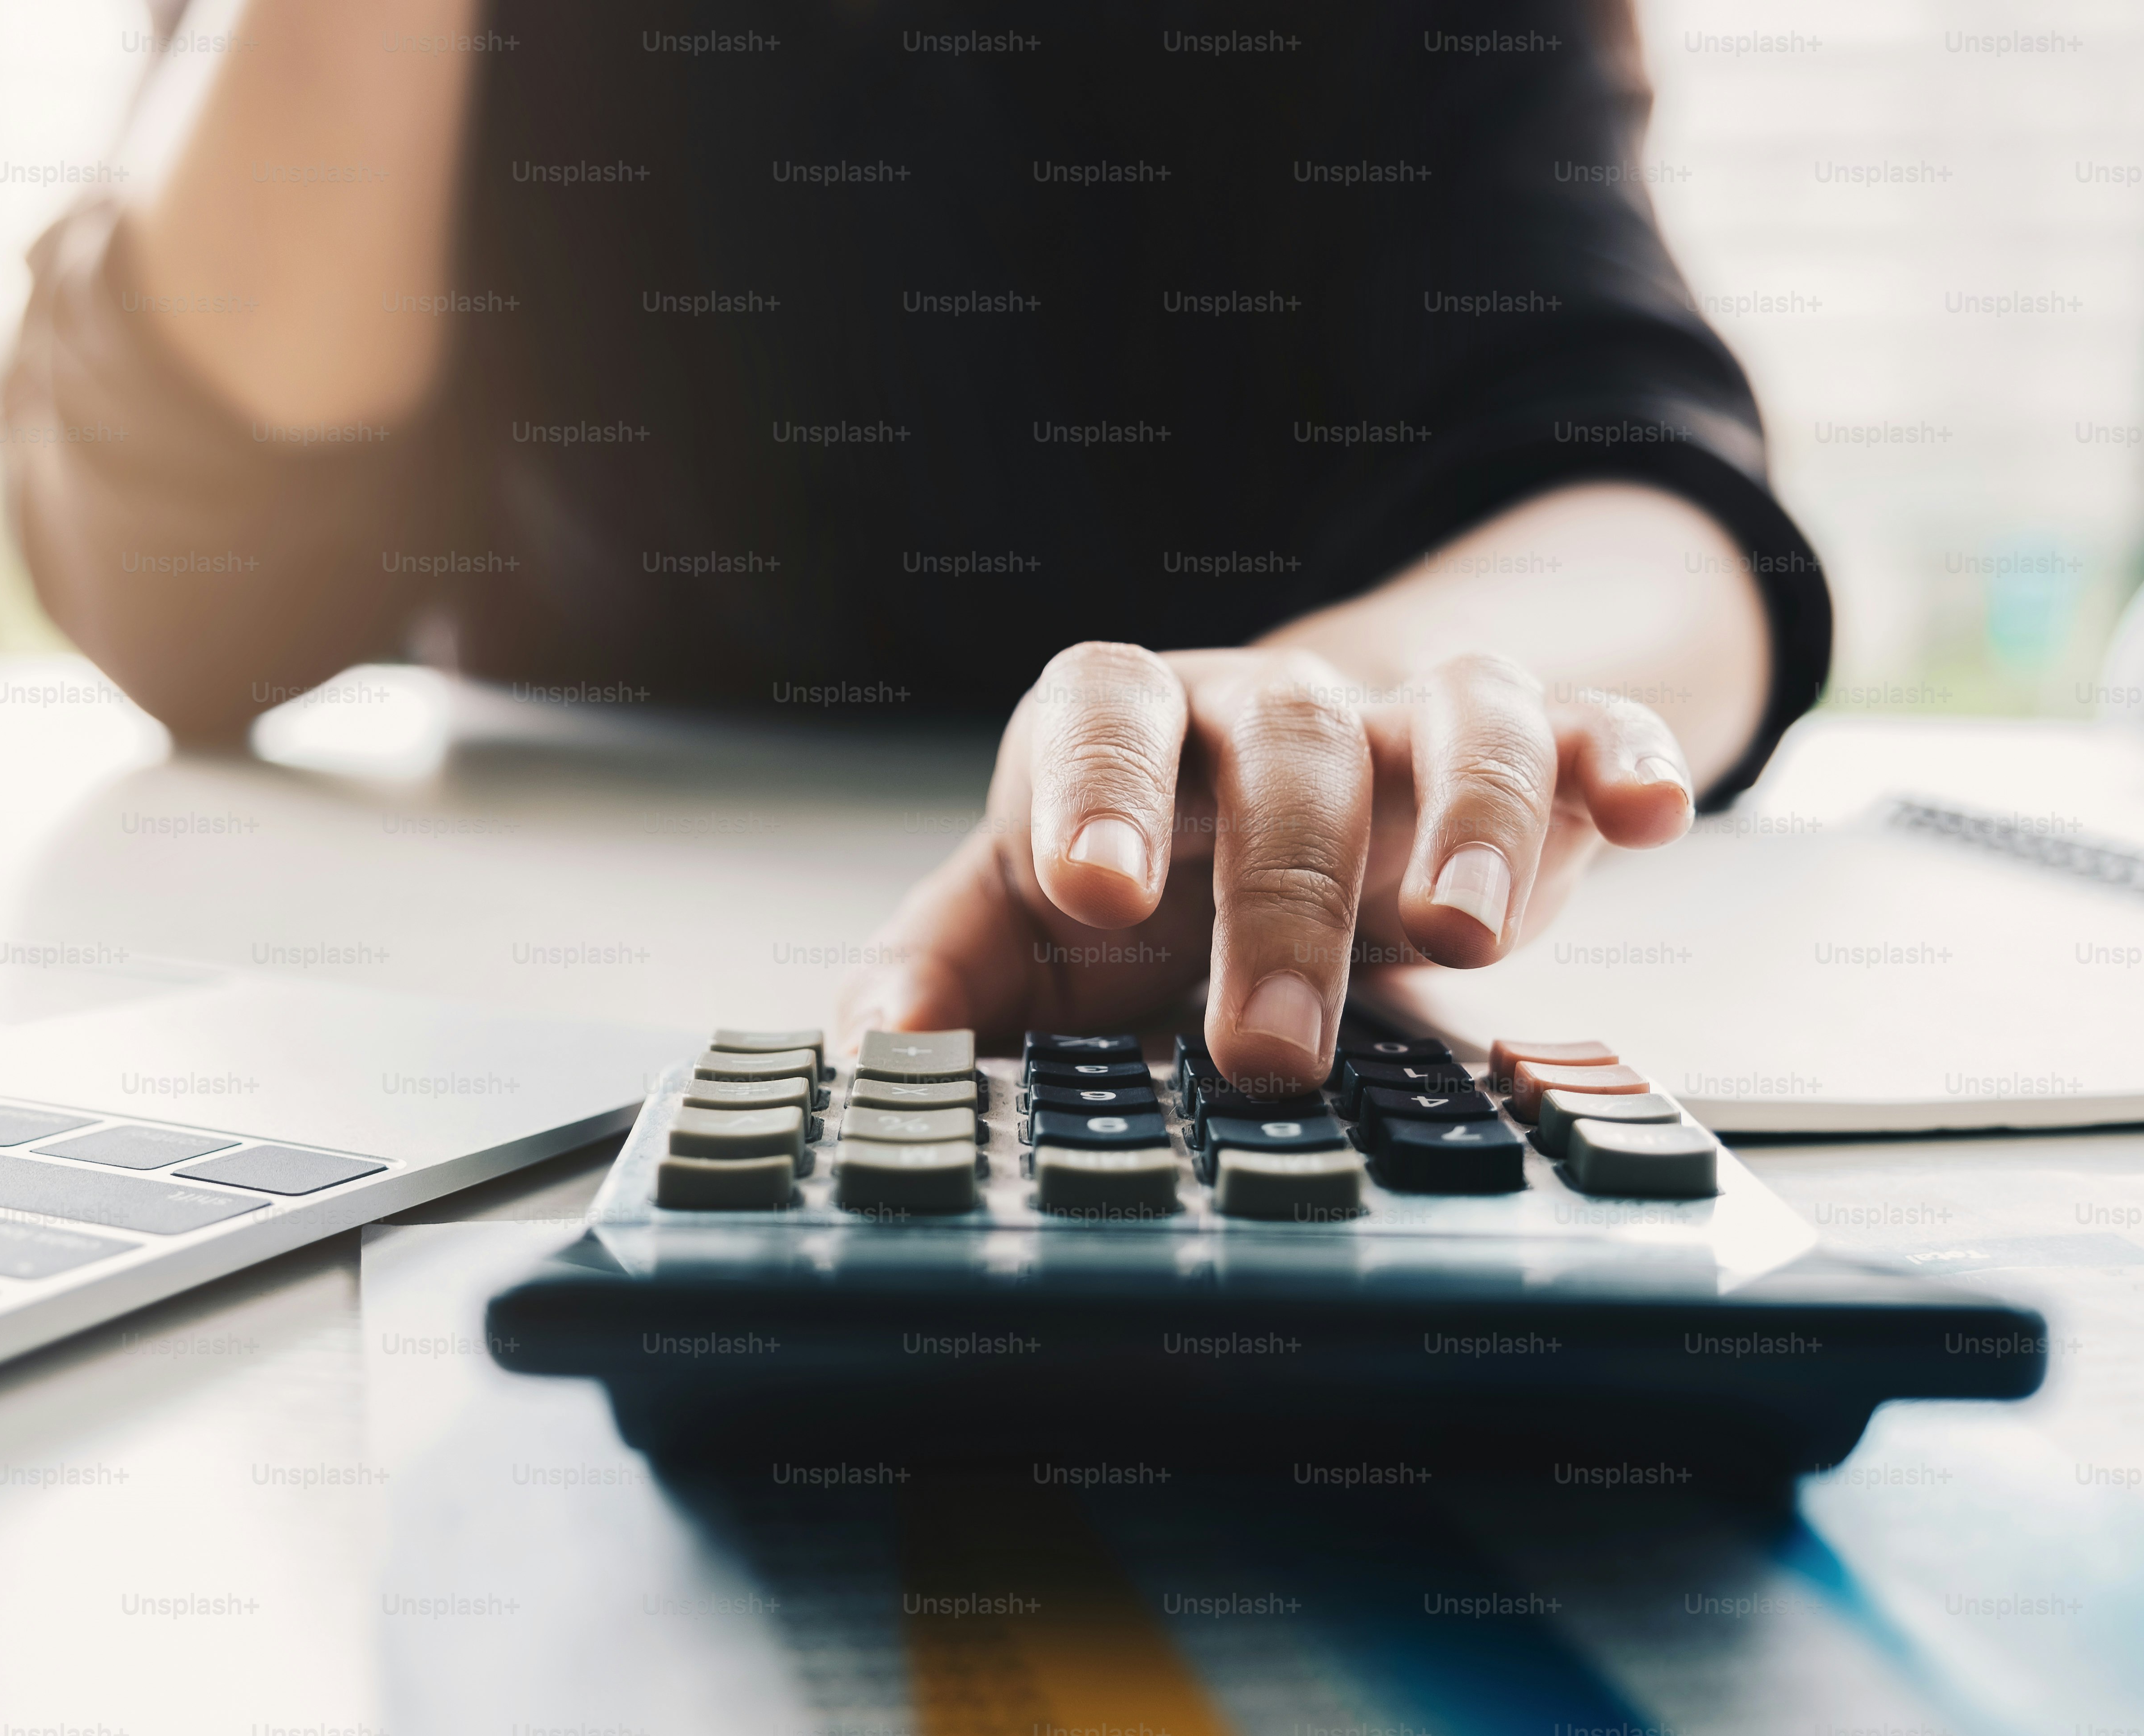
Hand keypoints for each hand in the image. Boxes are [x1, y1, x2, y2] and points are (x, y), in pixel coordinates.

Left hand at [835, 641, 1695, 1090]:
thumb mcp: (1018, 926)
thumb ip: (943, 977)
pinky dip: (1623, 757)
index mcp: (1127, 729)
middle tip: (1269, 1047)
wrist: (1269, 813)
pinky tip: (1651, 813)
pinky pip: (1582, 730)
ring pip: (1449, 717)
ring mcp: (1402, 722)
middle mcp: (1265, 709)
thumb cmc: (1135, 875)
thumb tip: (873, 1054)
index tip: (1092, 892)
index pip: (1100, 710)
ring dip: (1467, 814)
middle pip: (1282, 744)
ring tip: (1466, 932)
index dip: (1098, 789)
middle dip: (1281, 893)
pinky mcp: (1527, 754)